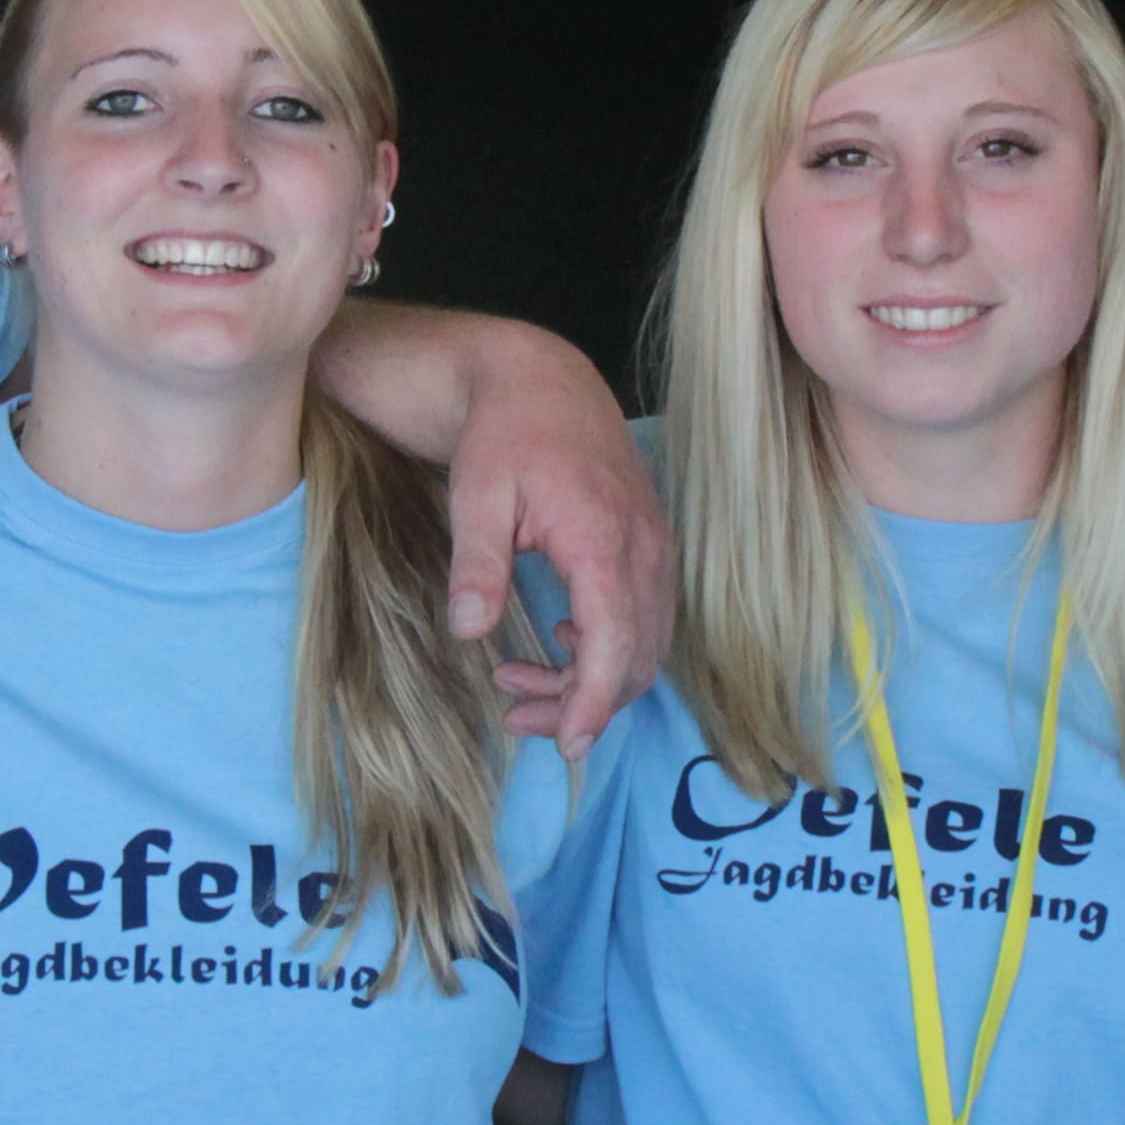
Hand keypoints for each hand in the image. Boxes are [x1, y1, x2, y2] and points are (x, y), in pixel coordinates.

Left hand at [442, 331, 673, 757]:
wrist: (540, 378)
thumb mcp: (475, 494)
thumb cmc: (502, 434)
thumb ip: (477, 564)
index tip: (565, 745)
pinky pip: (645, 617)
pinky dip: (608, 648)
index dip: (594, 703)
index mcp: (603, 537)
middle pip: (637, 656)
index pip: (615, 643)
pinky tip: (557, 643)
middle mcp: (644, 546)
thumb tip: (470, 633)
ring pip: (646, 643)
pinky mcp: (649, 546)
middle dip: (584, 703)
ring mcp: (654, 546)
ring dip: (594, 679)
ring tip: (517, 682)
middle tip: (517, 715)